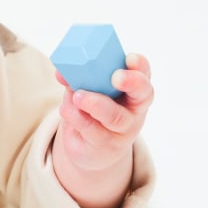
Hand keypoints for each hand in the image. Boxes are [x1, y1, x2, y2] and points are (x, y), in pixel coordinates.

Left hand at [55, 52, 153, 171]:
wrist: (91, 149)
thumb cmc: (93, 112)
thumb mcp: (89, 93)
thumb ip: (79, 80)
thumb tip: (62, 73)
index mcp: (133, 90)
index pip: (144, 73)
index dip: (139, 64)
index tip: (129, 57)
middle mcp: (134, 110)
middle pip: (142, 95)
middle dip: (132, 82)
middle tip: (116, 76)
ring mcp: (122, 130)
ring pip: (115, 117)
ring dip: (97, 104)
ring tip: (78, 96)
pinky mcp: (104, 145)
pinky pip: (91, 129)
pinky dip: (75, 116)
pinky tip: (67, 109)